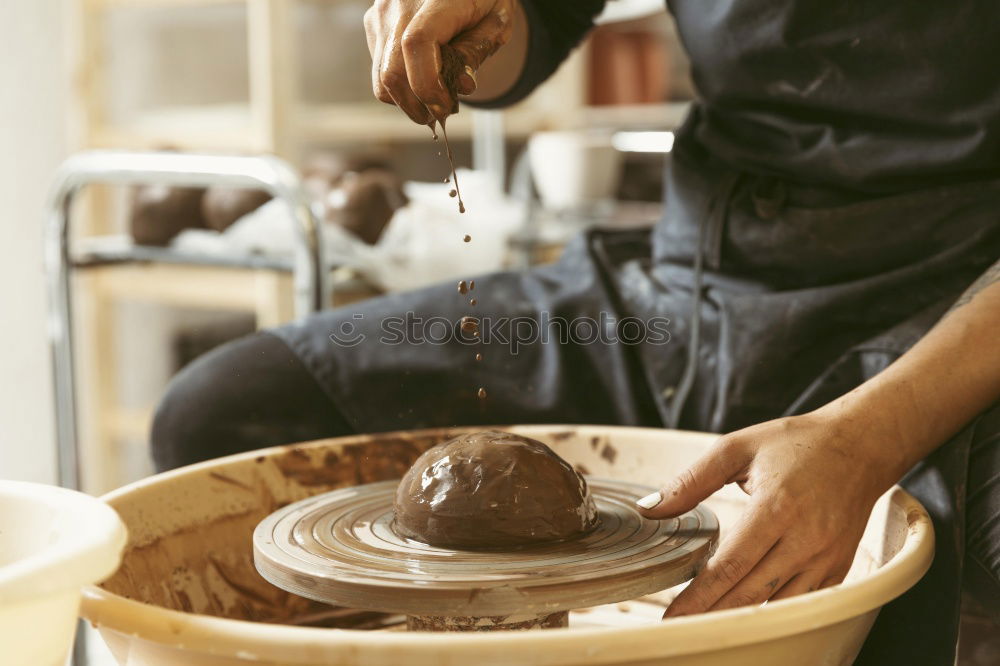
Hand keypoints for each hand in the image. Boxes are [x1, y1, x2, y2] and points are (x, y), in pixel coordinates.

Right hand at [363, 0, 517, 123]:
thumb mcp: (496, 20)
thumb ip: (478, 50)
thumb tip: (462, 87)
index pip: (417, 44)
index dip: (428, 85)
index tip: (446, 105)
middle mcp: (400, 3)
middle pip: (392, 72)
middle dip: (416, 105)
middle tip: (440, 114)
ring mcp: (382, 13)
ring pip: (381, 77)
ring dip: (406, 100)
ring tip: (432, 100)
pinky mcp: (374, 22)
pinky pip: (380, 67)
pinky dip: (400, 83)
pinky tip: (422, 76)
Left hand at [637, 411, 899, 615]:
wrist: (860, 446)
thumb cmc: (796, 444)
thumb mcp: (736, 448)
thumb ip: (691, 481)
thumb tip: (651, 509)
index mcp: (776, 508)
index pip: (730, 566)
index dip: (698, 597)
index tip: (672, 616)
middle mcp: (804, 540)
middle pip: (750, 595)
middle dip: (712, 617)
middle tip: (679, 631)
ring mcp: (825, 559)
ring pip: (776, 606)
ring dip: (740, 620)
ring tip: (704, 626)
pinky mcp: (838, 568)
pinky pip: (801, 603)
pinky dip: (772, 613)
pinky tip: (745, 615)